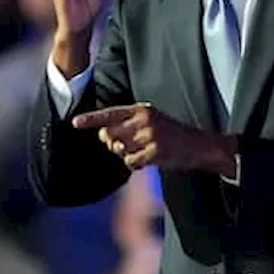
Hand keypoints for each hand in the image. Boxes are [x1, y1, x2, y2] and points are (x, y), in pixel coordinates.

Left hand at [72, 104, 235, 174]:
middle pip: (109, 134)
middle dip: (112, 144)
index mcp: (141, 109)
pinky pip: (131, 162)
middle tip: (127, 147)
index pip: (111, 113)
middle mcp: (144, 119)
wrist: (199, 146)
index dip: (91, 119)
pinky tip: (150, 160)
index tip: (74, 122)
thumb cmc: (171, 135)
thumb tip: (106, 138)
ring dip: (126, 156)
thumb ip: (127, 128)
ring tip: (144, 152)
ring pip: (119, 150)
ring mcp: (149, 135)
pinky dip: (136, 164)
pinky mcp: (154, 150)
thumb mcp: (151, 123)